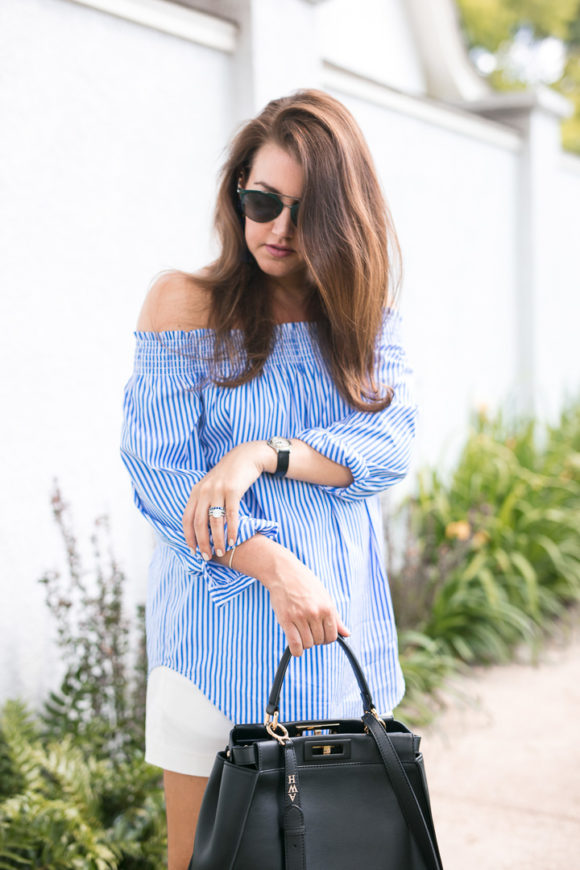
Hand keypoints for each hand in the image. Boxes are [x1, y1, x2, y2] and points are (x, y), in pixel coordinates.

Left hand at [182, 441, 270, 558]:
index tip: (193, 550)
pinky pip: (230, 515)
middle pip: (198, 523)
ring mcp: (218, 490)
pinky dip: (231, 530)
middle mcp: (204, 491)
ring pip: (214, 521)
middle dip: (202, 542)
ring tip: (221, 552)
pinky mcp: (233, 491)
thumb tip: (200, 524)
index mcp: (196, 491)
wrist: (246, 456)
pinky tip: (233, 540)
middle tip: (207, 557)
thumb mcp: (211, 485)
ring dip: (217, 540)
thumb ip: (204, 500)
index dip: (188, 536)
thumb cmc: (230, 474)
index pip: (186, 518)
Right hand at [264, 552, 349, 656]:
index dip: (327, 638)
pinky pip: (295, 644)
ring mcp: (300, 617)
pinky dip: (296, 650)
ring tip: (301, 631)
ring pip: (308, 644)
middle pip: (320, 640)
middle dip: (315, 639)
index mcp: (327, 608)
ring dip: (305, 643)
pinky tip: (296, 646)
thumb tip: (347, 634)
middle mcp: (315, 613)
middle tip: (309, 629)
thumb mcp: (325, 597)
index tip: (321, 634)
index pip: (333, 636)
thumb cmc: (305, 584)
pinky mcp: (286, 620)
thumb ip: (335, 618)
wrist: (284, 572)